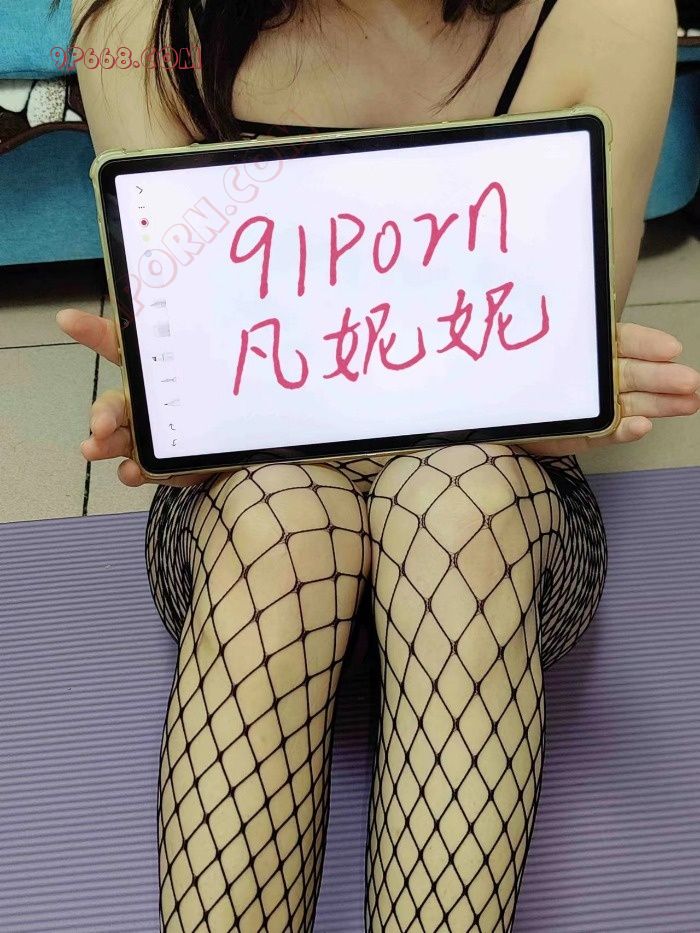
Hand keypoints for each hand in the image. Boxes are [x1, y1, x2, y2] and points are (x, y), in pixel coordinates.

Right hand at [56, 307, 219, 488]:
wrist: (242, 453)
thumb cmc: (222, 407)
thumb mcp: (219, 378)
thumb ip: (214, 360)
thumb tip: (235, 330)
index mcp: (153, 375)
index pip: (119, 347)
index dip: (93, 331)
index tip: (67, 319)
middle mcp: (141, 403)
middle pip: (112, 404)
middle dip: (102, 412)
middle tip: (100, 425)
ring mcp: (144, 436)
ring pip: (114, 438)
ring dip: (103, 443)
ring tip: (93, 449)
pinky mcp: (153, 465)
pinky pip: (135, 469)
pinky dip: (130, 471)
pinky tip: (131, 471)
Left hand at [519, 322, 699, 456]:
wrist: (495, 412)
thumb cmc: (516, 375)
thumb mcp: (537, 347)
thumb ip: (560, 333)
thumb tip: (583, 313)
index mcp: (591, 351)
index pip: (625, 342)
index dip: (648, 345)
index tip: (671, 349)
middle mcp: (600, 377)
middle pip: (637, 374)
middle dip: (665, 378)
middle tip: (691, 382)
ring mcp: (598, 407)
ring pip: (635, 404)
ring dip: (661, 404)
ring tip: (688, 403)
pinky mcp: (589, 434)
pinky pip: (610, 432)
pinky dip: (626, 431)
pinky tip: (644, 426)